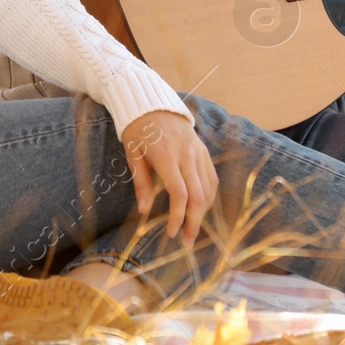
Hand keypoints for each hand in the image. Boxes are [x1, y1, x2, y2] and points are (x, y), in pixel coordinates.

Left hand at [121, 110, 216, 247]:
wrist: (152, 103)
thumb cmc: (137, 130)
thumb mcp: (132, 154)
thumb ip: (141, 183)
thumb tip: (144, 211)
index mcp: (167, 157)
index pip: (180, 194)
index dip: (178, 217)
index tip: (172, 233)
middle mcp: (187, 155)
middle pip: (199, 195)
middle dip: (195, 222)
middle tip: (188, 242)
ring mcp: (198, 152)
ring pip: (209, 188)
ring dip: (204, 212)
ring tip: (194, 229)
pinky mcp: (203, 150)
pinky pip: (212, 177)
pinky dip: (209, 195)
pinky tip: (202, 208)